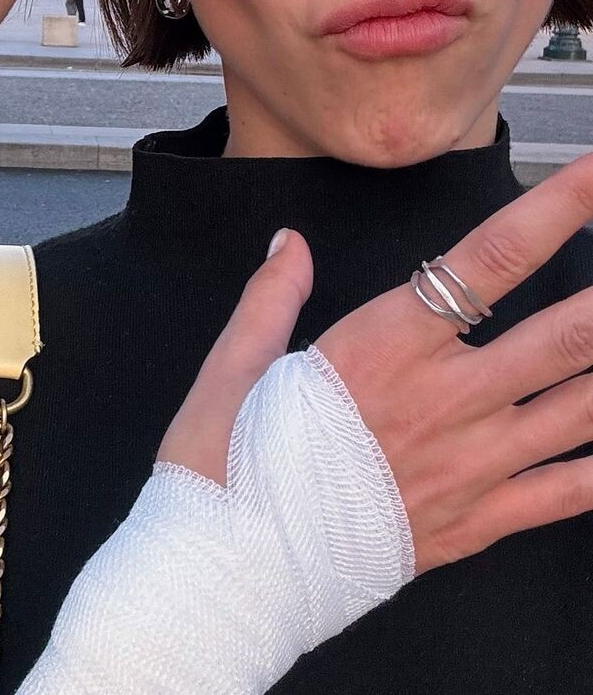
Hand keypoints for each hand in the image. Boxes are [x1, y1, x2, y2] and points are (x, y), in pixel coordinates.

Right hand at [159, 154, 592, 573]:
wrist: (230, 572)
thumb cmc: (225, 466)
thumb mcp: (232, 366)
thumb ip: (272, 296)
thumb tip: (291, 241)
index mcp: (384, 347)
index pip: (488, 261)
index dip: (554, 211)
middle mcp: (443, 400)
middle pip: (561, 336)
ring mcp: (469, 466)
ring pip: (577, 411)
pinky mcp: (474, 524)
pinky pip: (563, 495)